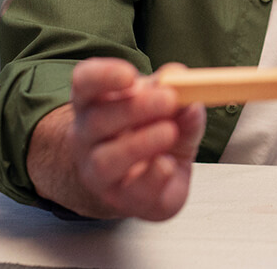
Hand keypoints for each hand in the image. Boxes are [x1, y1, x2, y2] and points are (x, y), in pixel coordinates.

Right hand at [26, 58, 206, 219]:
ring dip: (141, 143)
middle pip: (96, 120)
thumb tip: (191, 102)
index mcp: (95, 102)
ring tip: (170, 131)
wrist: (145, 179)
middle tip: (169, 99)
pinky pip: (133, 191)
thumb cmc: (150, 132)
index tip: (130, 75)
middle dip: (134, 108)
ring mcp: (99, 172)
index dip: (103, 77)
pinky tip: (167, 164)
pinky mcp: (123, 200)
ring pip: (106, 161)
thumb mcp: (168, 108)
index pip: (85, 83)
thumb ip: (181, 100)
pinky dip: (154, 177)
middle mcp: (88, 137)